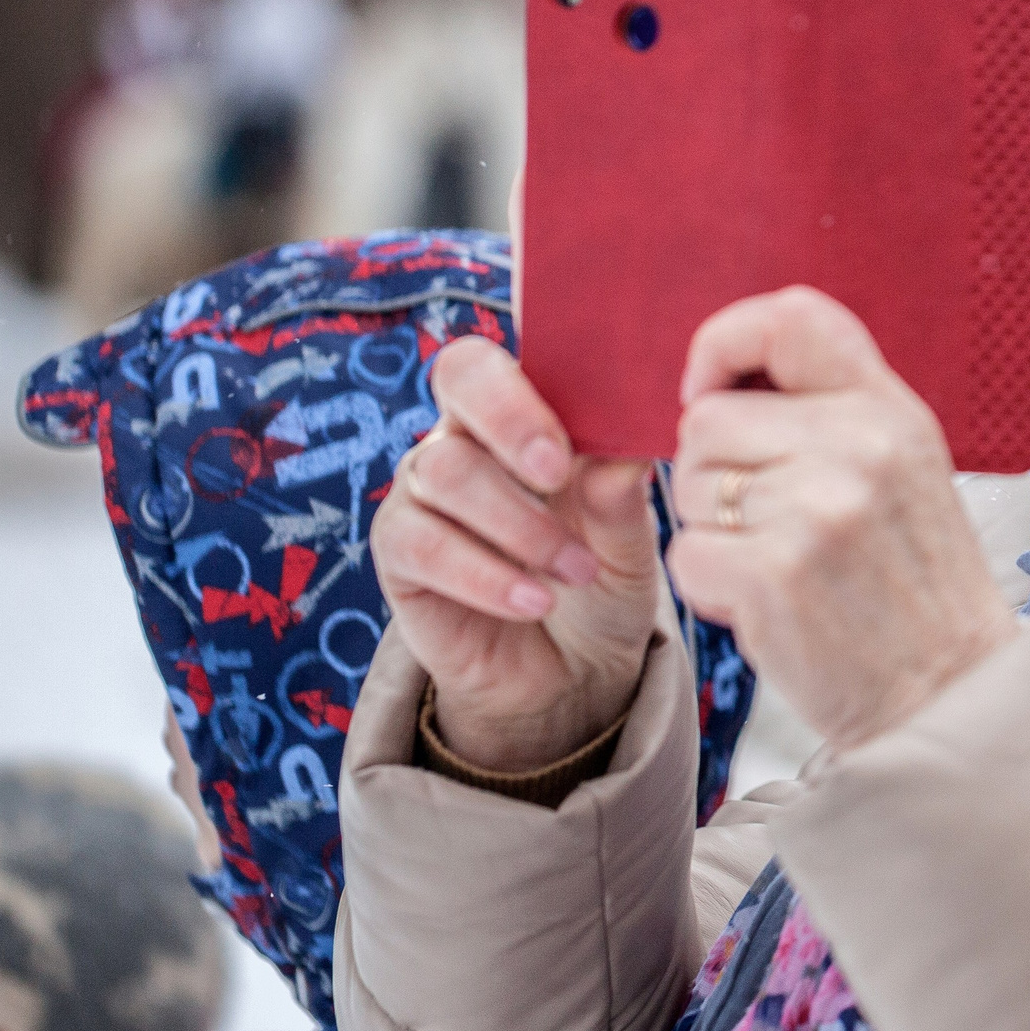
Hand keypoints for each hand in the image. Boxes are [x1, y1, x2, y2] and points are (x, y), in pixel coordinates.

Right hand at [370, 336, 660, 770]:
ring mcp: (424, 492)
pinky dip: (485, 574)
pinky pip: (421, 544)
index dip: (526, 379)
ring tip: (575, 571)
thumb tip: (627, 451)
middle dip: (511, 419)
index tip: (573, 436)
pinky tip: (534, 602)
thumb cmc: (600, 584)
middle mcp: (465, 437)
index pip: (502, 355)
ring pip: (444, 469)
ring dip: (519, 523)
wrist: (570, 675)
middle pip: (458, 379)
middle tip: (557, 473)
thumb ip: (622, 498)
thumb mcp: (629, 546)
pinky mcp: (400, 555)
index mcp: (524, 414)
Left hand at [665, 287, 1016, 748]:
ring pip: (691, 486)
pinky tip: (764, 606)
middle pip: (708, 419)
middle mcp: (859, 445)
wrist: (950, 694)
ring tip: (780, 569)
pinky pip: (687, 552)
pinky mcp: (774, 573)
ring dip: (714, 533)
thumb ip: (834, 416)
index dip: (725, 342)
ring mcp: (817, 508)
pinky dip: (709, 587)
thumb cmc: (914, 589)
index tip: (709, 389)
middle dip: (715, 475)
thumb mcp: (906, 471)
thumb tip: (725, 381)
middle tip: (770, 526)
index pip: (792, 317)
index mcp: (891, 410)